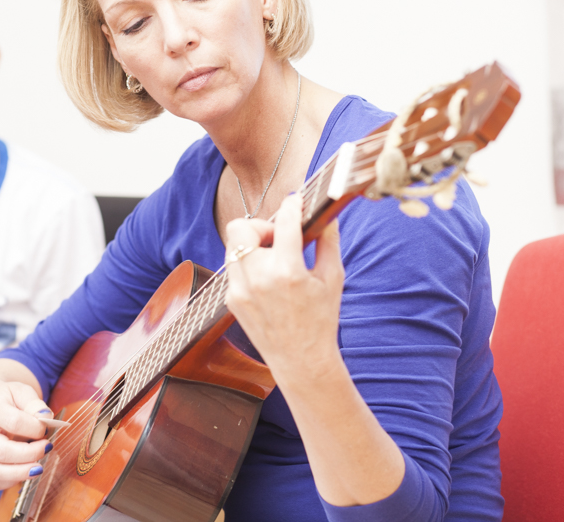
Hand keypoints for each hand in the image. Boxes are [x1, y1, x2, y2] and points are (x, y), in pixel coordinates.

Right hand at [0, 380, 52, 490]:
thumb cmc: (9, 399)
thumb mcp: (22, 392)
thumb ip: (35, 404)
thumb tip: (45, 417)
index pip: (14, 423)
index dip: (35, 428)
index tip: (46, 428)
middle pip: (2, 451)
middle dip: (30, 454)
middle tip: (46, 448)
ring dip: (18, 473)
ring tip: (37, 469)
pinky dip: (8, 482)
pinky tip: (23, 473)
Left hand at [224, 192, 345, 388]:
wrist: (300, 361)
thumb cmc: (321, 320)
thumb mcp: (332, 279)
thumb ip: (328, 242)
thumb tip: (327, 215)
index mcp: (287, 272)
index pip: (284, 222)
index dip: (292, 206)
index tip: (296, 201)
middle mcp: (258, 278)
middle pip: (240, 227)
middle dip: (260, 225)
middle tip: (278, 238)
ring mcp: (240, 290)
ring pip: (233, 246)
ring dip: (252, 244)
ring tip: (274, 257)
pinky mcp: (231, 299)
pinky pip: (234, 268)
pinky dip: (249, 265)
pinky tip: (267, 278)